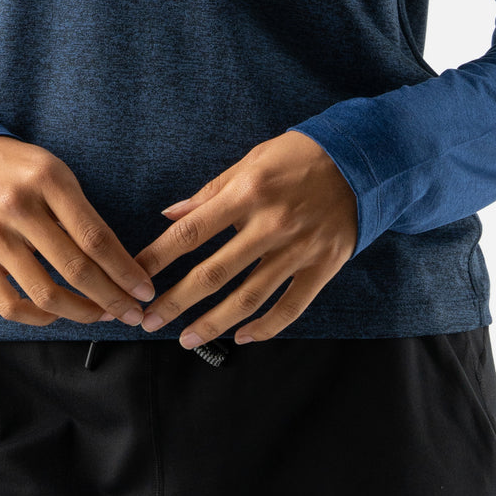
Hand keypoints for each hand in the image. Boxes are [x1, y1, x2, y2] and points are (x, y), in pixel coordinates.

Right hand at [0, 136, 156, 327]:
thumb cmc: (15, 168)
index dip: (124, 269)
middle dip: (113, 298)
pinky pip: (11, 305)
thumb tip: (115, 261)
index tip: (144, 289)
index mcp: (47, 180)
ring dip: (82, 313)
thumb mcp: (51, 170)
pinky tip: (59, 314)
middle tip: (133, 313)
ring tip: (102, 315)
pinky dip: (40, 318)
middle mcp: (19, 208)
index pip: (95, 236)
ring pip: (46, 294)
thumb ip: (78, 211)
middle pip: (76, 268)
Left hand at [132, 131, 357, 347]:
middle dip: (176, 301)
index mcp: (248, 193)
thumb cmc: (298, 156)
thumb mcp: (250, 161)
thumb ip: (210, 193)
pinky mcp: (323, 266)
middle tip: (149, 322)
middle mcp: (271, 224)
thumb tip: (170, 215)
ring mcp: (298, 249)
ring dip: (213, 324)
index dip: (159, 257)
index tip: (136, 276)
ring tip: (186, 339)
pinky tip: (242, 338)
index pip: (191, 232)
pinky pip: (290, 307)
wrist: (360, 159)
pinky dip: (265, 328)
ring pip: (248, 298)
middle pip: (214, 273)